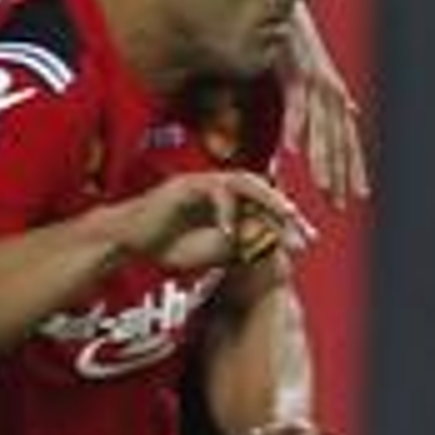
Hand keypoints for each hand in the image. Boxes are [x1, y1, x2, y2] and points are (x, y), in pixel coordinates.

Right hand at [100, 171, 313, 275]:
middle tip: (301, 227)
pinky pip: (213, 192)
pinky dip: (225, 212)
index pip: (262, 204)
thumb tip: (270, 245)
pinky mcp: (183, 185)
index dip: (285, 220)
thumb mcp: (211, 253)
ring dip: (265, 198)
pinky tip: (230, 233)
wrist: (129, 241)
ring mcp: (200, 183)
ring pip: (242, 181)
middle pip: (259, 187)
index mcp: (226, 203)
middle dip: (283, 206)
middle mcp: (217, 187)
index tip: (306, 241)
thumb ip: (238, 247)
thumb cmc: (167, 246)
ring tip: (283, 216)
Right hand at [279, 10, 368, 206]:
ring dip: (322, 158)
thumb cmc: (292, 40)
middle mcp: (331, 89)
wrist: (283, 6)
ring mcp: (315, 80)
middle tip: (340, 203)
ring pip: (321, 127)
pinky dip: (296, 127)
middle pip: (338, 139)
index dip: (353, 166)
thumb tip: (351, 112)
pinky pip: (295, 104)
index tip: (359, 194)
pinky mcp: (295, 69)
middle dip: (339, 173)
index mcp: (334, 93)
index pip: (347, 137)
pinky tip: (292, 151)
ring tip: (323, 186)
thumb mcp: (311, 73)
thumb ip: (328, 97)